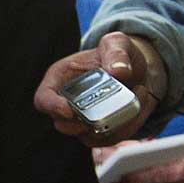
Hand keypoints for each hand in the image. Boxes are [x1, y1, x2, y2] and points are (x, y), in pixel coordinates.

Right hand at [35, 34, 165, 143]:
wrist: (140, 70)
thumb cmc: (120, 55)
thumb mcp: (117, 43)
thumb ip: (117, 52)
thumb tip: (118, 71)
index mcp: (61, 79)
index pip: (43, 99)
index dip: (52, 107)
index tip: (70, 110)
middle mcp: (68, 103)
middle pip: (62, 125)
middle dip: (83, 124)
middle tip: (105, 113)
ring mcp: (84, 120)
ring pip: (88, 137)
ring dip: (113, 124)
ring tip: (135, 97)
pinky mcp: (101, 132)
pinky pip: (110, 139)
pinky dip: (127, 127)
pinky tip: (140, 105)